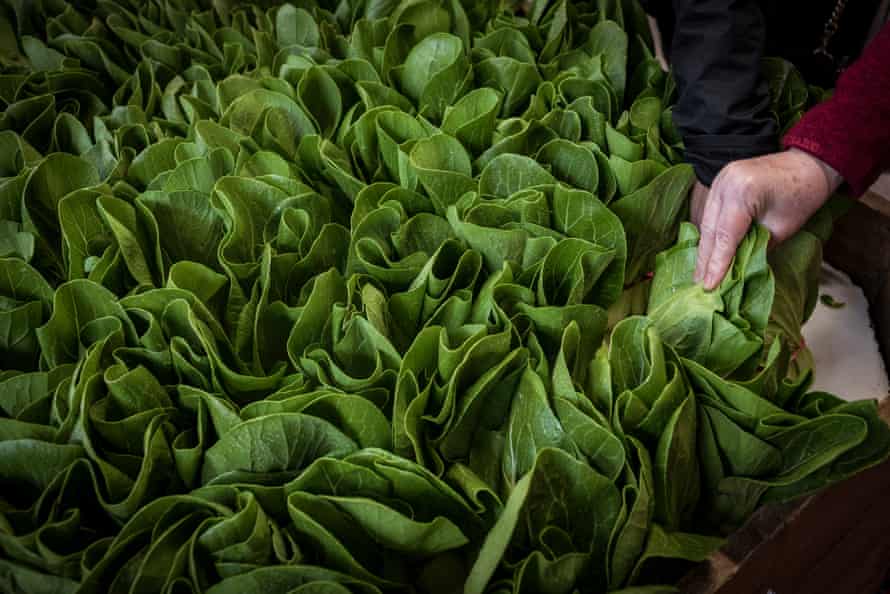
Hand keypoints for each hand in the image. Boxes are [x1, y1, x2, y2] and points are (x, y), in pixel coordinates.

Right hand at [692, 148, 842, 288]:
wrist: (808, 164)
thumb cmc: (803, 195)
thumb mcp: (782, 228)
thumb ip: (757, 248)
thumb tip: (736, 270)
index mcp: (743, 191)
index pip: (725, 236)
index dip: (717, 265)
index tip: (710, 287)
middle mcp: (724, 184)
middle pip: (710, 230)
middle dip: (705, 260)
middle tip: (700, 286)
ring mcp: (719, 181)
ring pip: (706, 223)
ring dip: (704, 250)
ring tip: (700, 275)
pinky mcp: (719, 183)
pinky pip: (710, 214)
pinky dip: (710, 235)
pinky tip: (707, 254)